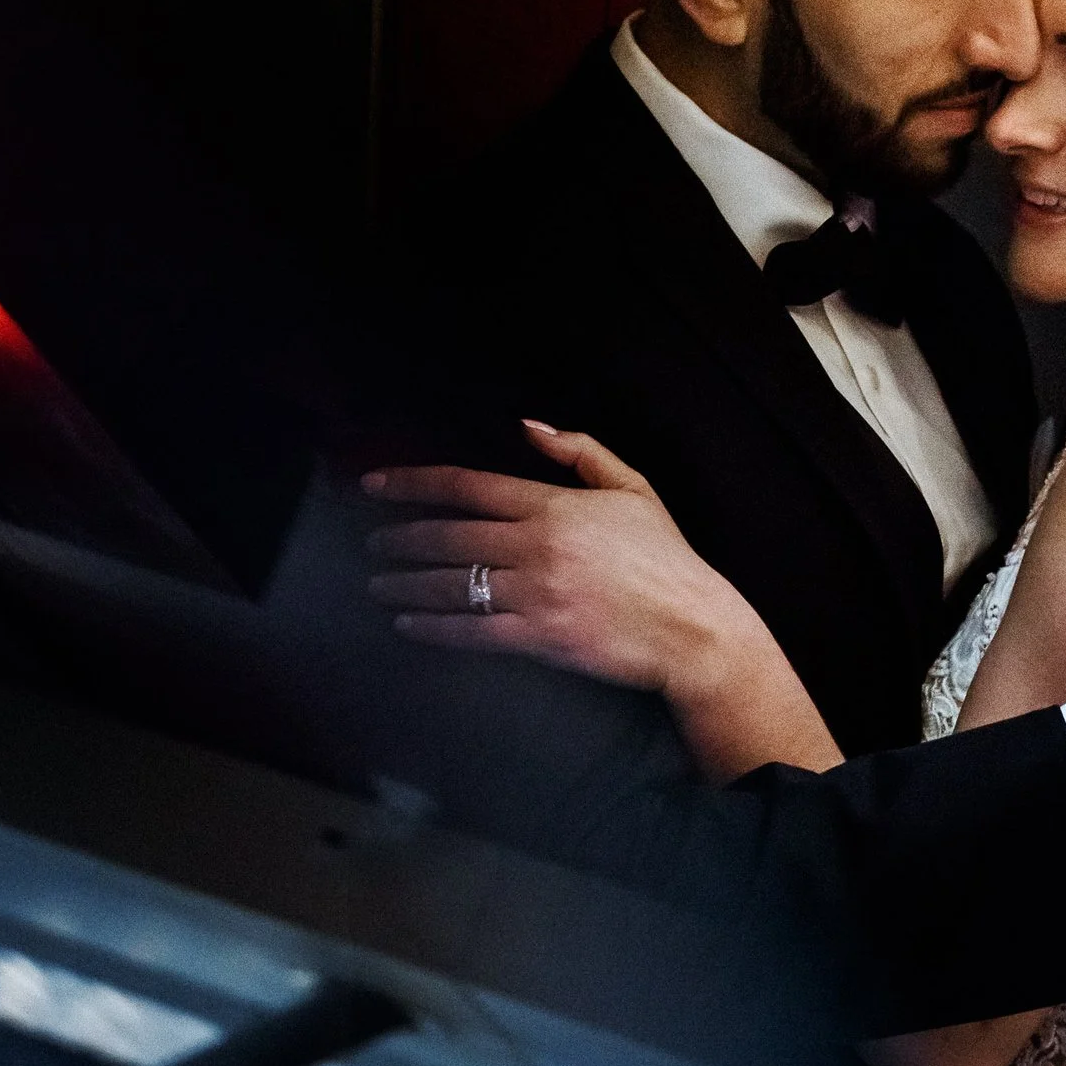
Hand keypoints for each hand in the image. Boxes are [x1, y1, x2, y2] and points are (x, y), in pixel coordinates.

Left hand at [362, 423, 769, 699]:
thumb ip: (578, 451)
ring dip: (405, 583)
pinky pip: (472, 631)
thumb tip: (528, 427)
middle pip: (447, 537)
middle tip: (372, 542)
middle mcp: (537, 546)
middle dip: (399, 538)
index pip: (466, 487)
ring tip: (379, 583)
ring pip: (452, 585)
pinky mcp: (539, 638)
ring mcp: (535, 594)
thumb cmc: (665, 558)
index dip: (412, 484)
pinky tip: (409, 623)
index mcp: (553, 505)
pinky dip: (433, 627)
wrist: (693, 627)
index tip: (375, 485)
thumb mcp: (632, 488)